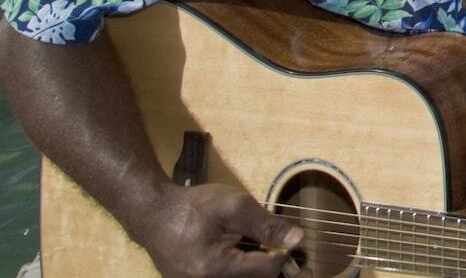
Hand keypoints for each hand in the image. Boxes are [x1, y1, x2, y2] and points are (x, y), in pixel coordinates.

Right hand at [133, 183, 304, 277]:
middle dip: (277, 274)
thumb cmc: (194, 207)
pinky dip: (245, 275)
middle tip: (299, 264)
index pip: (267, 272)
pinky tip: (254, 262)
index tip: (293, 246)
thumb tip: (298, 240)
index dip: (285, 258)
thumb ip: (267, 225)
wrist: (154, 215)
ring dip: (261, 275)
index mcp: (215, 269)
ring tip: (274, 261)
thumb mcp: (234, 206)